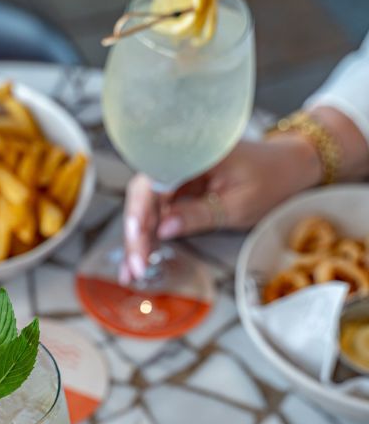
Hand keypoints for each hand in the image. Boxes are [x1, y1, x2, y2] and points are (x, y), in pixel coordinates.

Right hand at [121, 136, 320, 281]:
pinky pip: (159, 211)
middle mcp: (180, 160)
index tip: (137, 236)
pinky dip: (151, 235)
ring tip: (132, 270)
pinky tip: (142, 258)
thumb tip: (164, 229)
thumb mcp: (239, 204)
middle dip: (136, 233)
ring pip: (147, 207)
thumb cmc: (272, 179)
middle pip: (144, 195)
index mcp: (195, 153)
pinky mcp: (180, 190)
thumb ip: (200, 214)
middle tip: (134, 267)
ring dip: (138, 239)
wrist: (290, 168)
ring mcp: (178, 176)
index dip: (140, 209)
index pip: (155, 180)